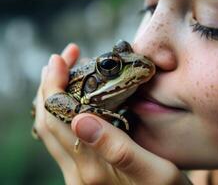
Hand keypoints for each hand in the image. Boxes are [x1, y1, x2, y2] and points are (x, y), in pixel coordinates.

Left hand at [33, 44, 191, 184]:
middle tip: (62, 59)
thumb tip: (80, 119)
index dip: (53, 86)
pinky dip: (62, 113)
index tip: (61, 59)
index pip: (57, 120)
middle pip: (46, 123)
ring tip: (64, 74)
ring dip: (53, 98)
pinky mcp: (83, 174)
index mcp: (93, 169)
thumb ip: (118, 149)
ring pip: (50, 131)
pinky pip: (61, 139)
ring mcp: (77, 175)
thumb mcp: (155, 171)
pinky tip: (75, 101)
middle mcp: (77, 173)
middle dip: (49, 86)